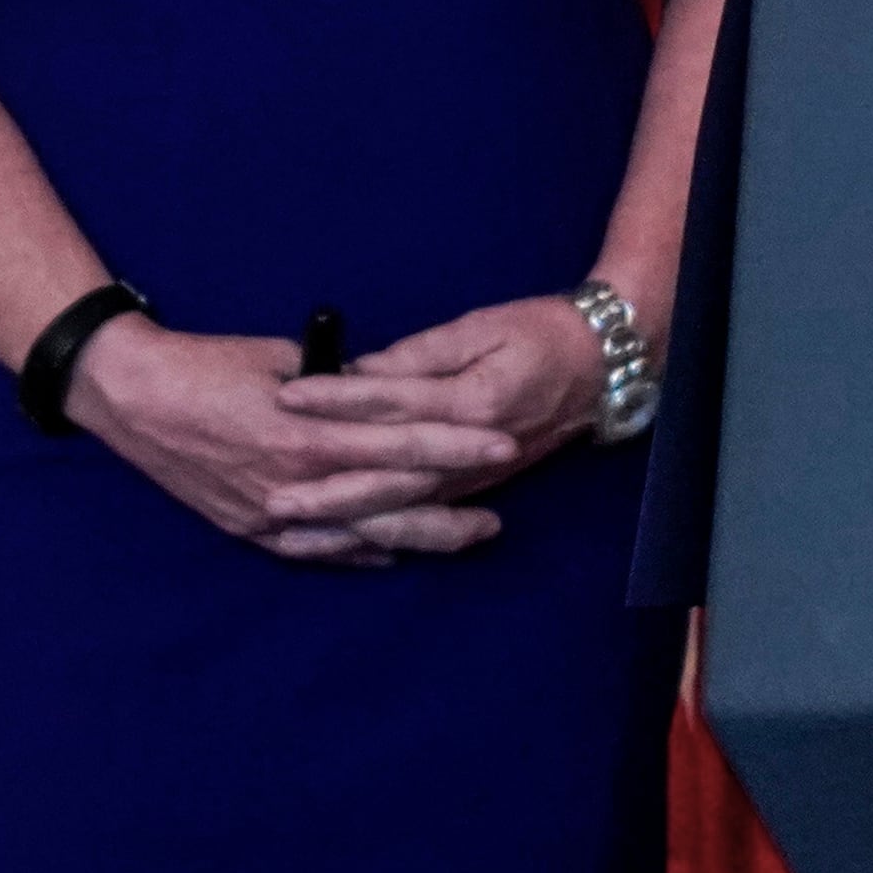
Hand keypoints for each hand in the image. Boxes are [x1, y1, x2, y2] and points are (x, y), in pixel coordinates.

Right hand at [63, 317, 525, 567]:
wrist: (133, 394)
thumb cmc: (211, 363)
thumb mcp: (285, 358)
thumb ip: (342, 385)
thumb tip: (388, 391)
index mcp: (308, 433)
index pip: (401, 442)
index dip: (455, 445)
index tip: (502, 443)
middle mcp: (294, 483)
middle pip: (388, 503)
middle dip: (448, 510)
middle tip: (498, 519)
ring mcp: (269, 513)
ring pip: (356, 536)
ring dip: (413, 540)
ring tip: (462, 538)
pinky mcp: (247, 528)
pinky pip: (312, 551)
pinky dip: (355, 553)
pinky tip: (390, 556)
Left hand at [273, 294, 608, 505]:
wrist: (603, 366)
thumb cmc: (541, 333)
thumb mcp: (483, 328)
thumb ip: (422, 356)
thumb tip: (363, 371)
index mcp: (471, 404)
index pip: (391, 402)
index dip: (336, 397)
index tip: (285, 394)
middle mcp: (469, 453)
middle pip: (387, 477)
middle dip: (326, 490)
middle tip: (270, 495)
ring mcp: (469, 478)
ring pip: (398, 510)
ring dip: (343, 524)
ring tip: (289, 532)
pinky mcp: (471, 489)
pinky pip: (418, 522)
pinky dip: (377, 537)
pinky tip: (340, 543)